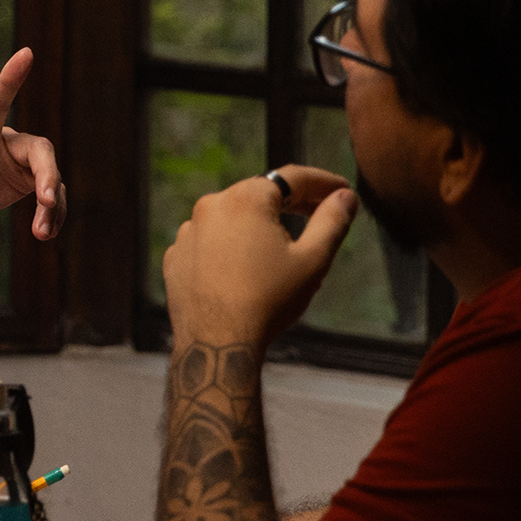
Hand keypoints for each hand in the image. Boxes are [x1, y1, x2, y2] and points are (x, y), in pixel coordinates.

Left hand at [0, 48, 67, 239]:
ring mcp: (21, 163)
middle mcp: (6, 143)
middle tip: (45, 200)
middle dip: (46, 172)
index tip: (26, 53)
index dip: (10, 79)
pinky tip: (46, 233)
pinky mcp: (29, 182)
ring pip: (50, 176)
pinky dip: (52, 215)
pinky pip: (51, 196)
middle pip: (39, 148)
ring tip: (42, 234)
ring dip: (52, 204)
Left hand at [163, 164, 360, 352]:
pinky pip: (210, 242)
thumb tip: (345, 196)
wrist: (217, 342)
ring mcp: (188, 232)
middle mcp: (210, 206)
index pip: (292, 178)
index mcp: (244, 199)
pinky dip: (231, 247)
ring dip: (259, 226)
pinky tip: (247, 269)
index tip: (342, 190)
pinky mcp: (176, 257)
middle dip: (293, 203)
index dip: (323, 182)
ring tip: (283, 250)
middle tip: (322, 213)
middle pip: (260, 195)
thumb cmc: (269, 301)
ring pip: (233, 219)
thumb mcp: (313, 260)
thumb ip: (332, 222)